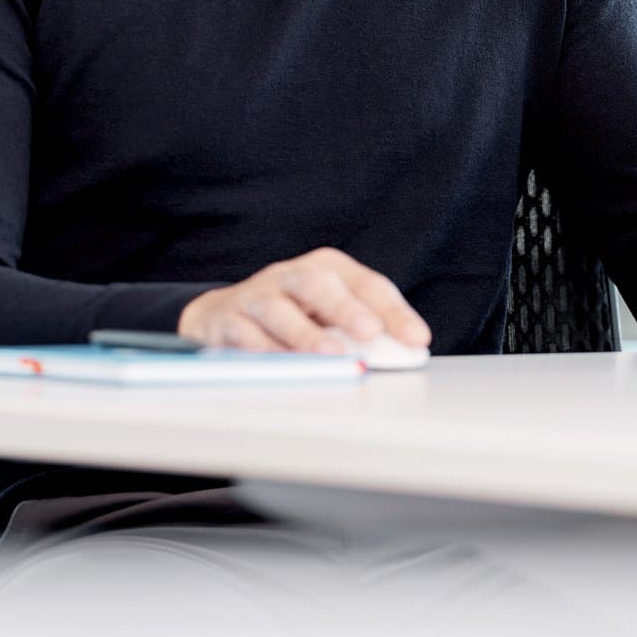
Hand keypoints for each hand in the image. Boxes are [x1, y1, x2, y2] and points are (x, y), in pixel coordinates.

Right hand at [179, 248, 432, 353]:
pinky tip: (286, 367)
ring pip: (278, 308)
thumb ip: (362, 334)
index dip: (393, 311)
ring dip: (306, 333)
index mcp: (324, 269)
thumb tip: (402, 355)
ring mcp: (255, 296)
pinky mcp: (226, 321)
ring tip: (331, 354)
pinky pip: (245, 335)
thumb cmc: (290, 319)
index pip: (365, 283)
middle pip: (317, 283)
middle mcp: (289, 276)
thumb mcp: (327, 320)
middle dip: (346, 308)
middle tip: (370, 332)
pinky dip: (267, 353)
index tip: (416, 339)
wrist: (220, 318)